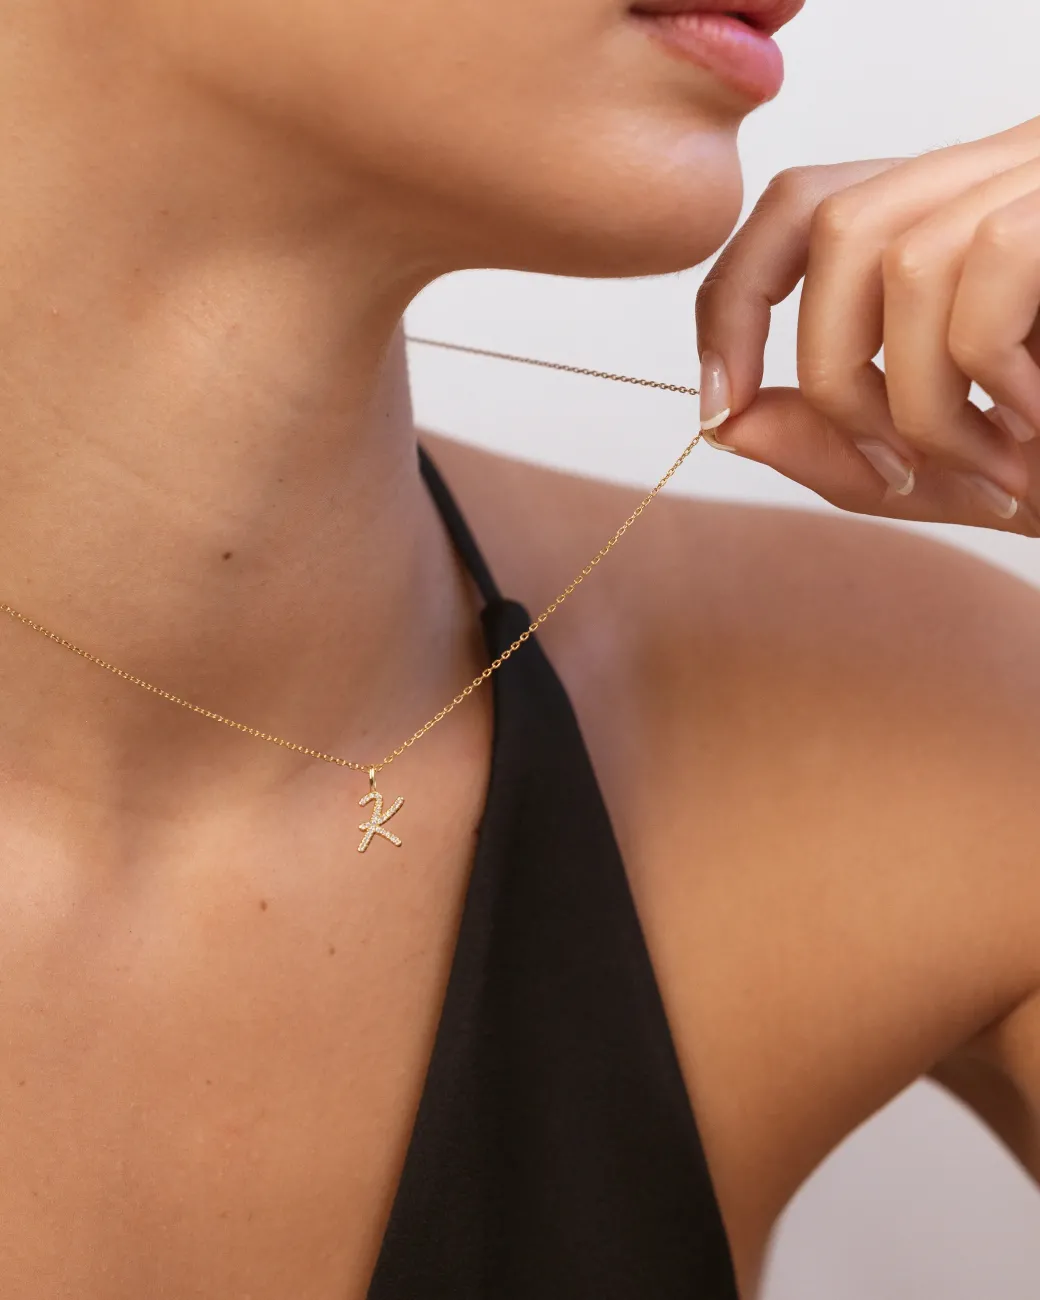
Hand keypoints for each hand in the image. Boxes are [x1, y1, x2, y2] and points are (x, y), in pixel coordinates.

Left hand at [695, 117, 1039, 534]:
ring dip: (920, 399)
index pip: (798, 207)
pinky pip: (985, 272)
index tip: (719, 404)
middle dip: (829, 373)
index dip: (735, 302)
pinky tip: (1038, 422)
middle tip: (890, 468)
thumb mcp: (943, 463)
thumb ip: (838, 449)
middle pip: (829, 222)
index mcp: (943, 220)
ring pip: (900, 258)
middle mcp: (992, 171)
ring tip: (989, 462)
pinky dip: (988, 379)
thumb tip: (731, 421)